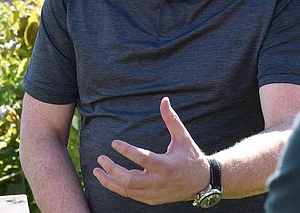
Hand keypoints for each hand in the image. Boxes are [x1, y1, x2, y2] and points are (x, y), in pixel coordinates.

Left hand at [92, 97, 210, 204]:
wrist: (202, 182)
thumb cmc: (191, 156)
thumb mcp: (183, 137)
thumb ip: (171, 119)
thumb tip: (164, 100)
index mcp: (166, 166)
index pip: (142, 159)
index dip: (126, 151)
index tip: (113, 143)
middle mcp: (159, 182)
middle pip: (130, 180)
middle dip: (112, 169)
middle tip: (101, 158)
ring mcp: (154, 193)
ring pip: (127, 191)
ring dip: (109, 182)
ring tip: (97, 171)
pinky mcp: (152, 200)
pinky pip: (131, 195)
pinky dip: (118, 188)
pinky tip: (109, 178)